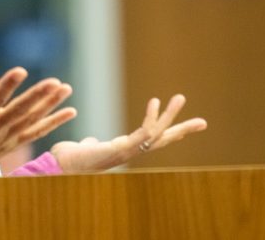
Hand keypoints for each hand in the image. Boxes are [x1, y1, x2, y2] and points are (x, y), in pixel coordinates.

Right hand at [0, 65, 75, 181]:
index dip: (7, 85)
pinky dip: (54, 123)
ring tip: (66, 89)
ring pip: (32, 121)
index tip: (20, 71)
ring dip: (50, 106)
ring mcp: (5, 138)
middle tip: (55, 82)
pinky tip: (70, 112)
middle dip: (38, 97)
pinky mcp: (13, 144)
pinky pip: (37, 133)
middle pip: (19, 111)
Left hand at [50, 94, 205, 172]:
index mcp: (124, 150)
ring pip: (157, 134)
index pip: (152, 140)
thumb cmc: (69, 160)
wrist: (61, 166)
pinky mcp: (121, 149)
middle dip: (183, 130)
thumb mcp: (85, 148)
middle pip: (163, 140)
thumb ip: (91, 144)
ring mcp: (128, 152)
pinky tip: (155, 101)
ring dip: (170, 117)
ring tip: (180, 97)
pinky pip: (142, 133)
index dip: (167, 131)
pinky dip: (151, 118)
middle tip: (203, 122)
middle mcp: (130, 152)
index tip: (181, 126)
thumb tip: (90, 141)